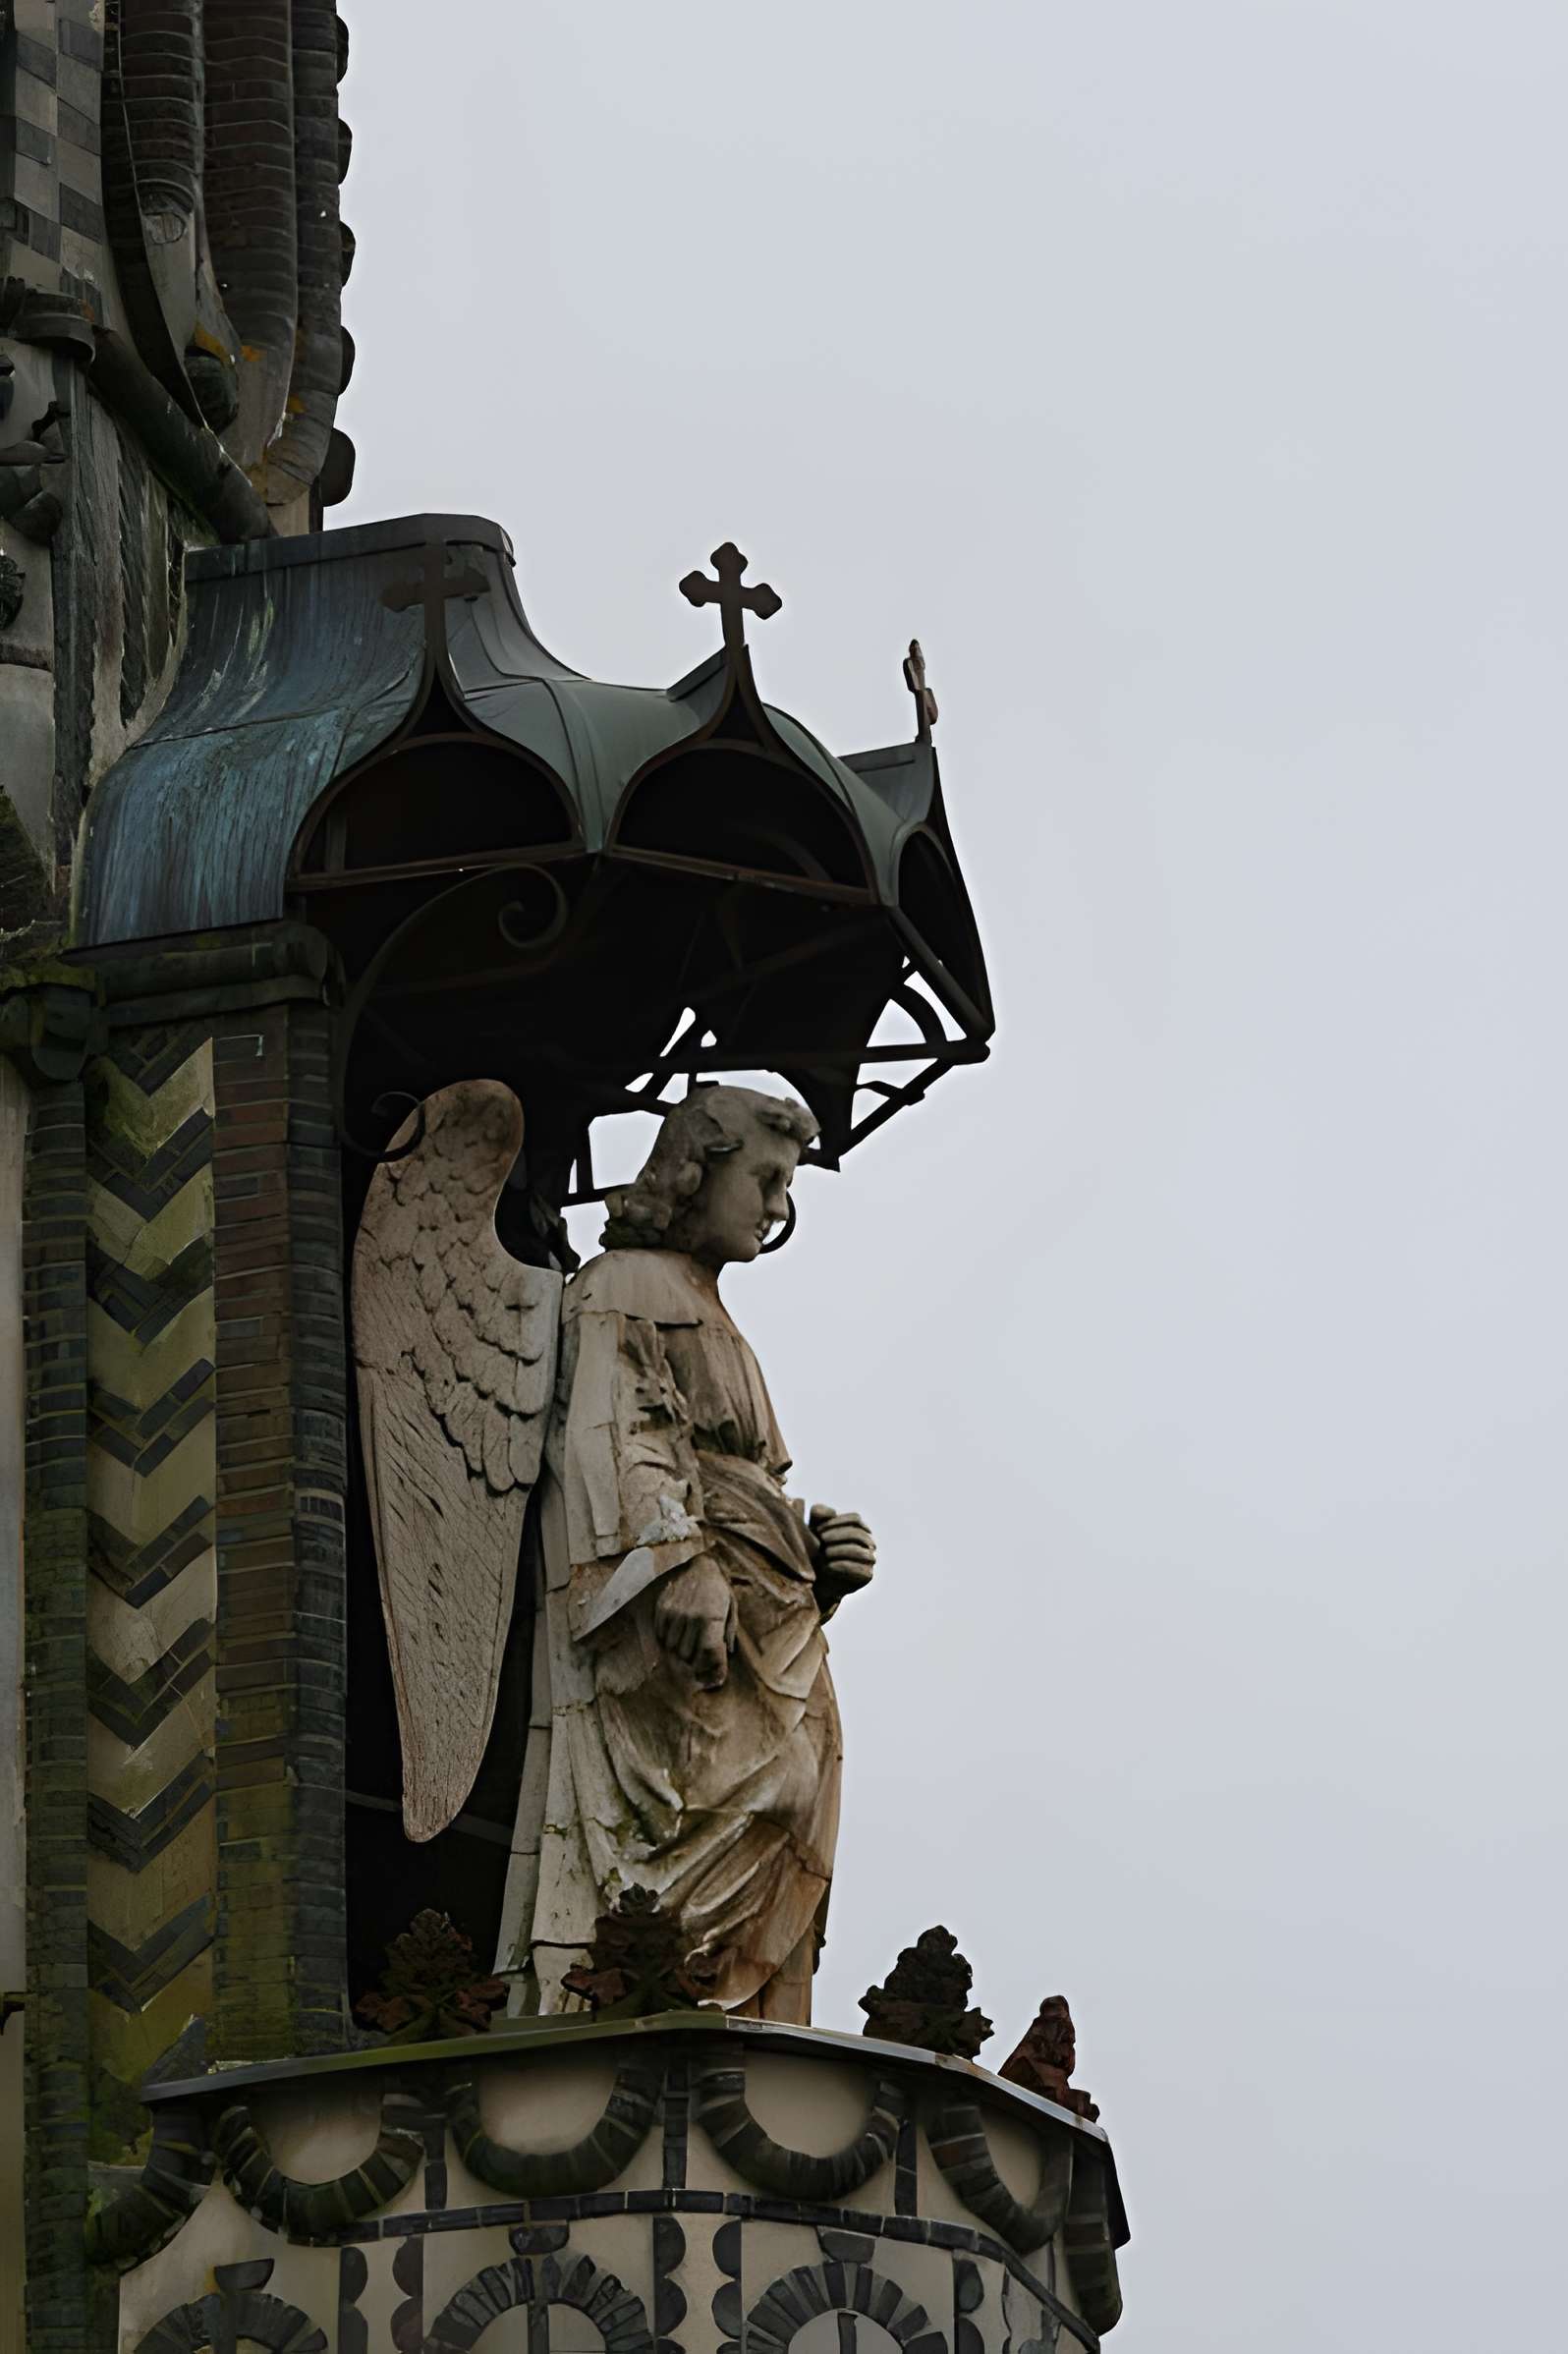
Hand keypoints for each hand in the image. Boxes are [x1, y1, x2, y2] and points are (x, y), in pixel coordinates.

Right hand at [654, 1557, 736, 1689]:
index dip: (713, 1669)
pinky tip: (677, 1634)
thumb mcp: (730, 1606)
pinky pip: (661, 1637)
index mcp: (711, 1616)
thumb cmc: (717, 1587)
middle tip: (701, 1663)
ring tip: (689, 1646)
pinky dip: (668, 1641)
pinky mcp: (661, 1610)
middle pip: (689, 1656)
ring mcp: (674, 1613)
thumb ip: (729, 1631)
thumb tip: (727, 1654)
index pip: (709, 1654)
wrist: (696, 1562)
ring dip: (681, 1652)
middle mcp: (691, 1617)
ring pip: (673, 1649)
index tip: (715, 1678)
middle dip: (697, 1663)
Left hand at [809, 1507, 875, 1610]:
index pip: (855, 1519)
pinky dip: (842, 1566)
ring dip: (839, 1551)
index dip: (836, 1522)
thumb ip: (819, 1514)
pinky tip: (827, 1566)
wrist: (814, 1580)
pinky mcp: (867, 1575)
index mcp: (859, 1528)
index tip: (818, 1530)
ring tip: (824, 1554)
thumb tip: (832, 1512)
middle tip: (820, 1541)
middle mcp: (868, 1542)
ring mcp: (870, 1559)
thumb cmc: (815, 1551)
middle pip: (858, 1534)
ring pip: (860, 1551)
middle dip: (837, 1536)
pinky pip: (859, 1569)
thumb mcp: (813, 1529)